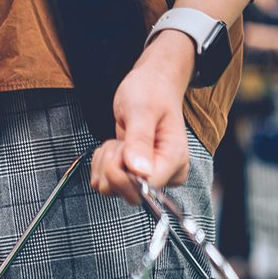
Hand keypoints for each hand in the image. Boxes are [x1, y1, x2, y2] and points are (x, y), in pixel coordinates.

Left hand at [90, 30, 194, 204]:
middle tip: (120, 141)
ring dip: (105, 162)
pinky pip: (105, 182)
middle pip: (126, 193)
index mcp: (175, 161)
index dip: (123, 174)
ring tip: (120, 139)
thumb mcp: (141, 110)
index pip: (144, 188)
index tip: (121, 148)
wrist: (152, 85)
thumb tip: (140, 172)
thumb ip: (139, 141)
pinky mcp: (133, 176)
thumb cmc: (151, 92)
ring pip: (111, 188)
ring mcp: (148, 177)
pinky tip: (115, 146)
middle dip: (112, 166)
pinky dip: (102, 163)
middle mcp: (165, 175)